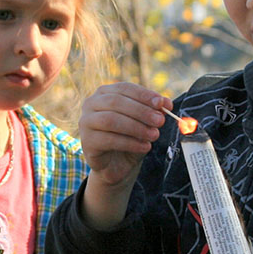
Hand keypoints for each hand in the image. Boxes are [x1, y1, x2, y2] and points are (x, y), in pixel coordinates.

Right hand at [78, 83, 171, 228]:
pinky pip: (108, 140)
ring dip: (136, 127)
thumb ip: (153, 111)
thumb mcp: (144, 122)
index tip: (162, 103)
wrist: (117, 165)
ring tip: (154, 135)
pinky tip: (145, 147)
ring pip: (111, 120)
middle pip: (116, 102)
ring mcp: (86, 122)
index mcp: (105, 93)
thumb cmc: (130, 138)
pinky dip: (130, 143)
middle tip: (160, 121)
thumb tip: (166, 103)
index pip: (125, 88)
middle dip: (141, 111)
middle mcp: (91, 104)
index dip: (144, 95)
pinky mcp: (87, 142)